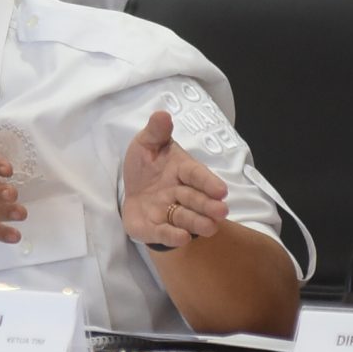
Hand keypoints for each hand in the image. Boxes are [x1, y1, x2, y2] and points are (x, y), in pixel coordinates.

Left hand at [122, 111, 228, 249]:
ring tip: (210, 227)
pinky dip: (173, 236)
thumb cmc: (145, 166)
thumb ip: (156, 132)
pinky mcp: (155, 229)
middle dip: (207, 205)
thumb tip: (162, 114)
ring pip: (185, 218)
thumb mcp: (146, 144)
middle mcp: (179, 193)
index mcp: (181, 170)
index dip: (208, 182)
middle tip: (221, 211)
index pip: (196, 175)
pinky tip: (183, 237)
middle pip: (195, 199)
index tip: (221, 190)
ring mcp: (168, 212)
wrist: (130, 190)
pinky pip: (164, 233)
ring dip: (197, 222)